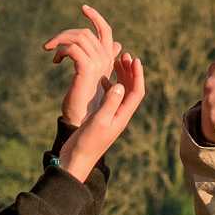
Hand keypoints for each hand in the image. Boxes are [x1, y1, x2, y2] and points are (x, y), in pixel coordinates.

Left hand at [44, 5, 125, 127]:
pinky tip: (55, 61)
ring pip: (79, 38)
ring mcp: (98, 64)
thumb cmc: (83, 97)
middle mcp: (106, 59)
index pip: (106, 31)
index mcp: (107, 58)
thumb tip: (117, 44)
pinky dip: (61, 51)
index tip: (84, 7)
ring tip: (50, 51)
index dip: (96, 17)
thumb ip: (103, 58)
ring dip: (60, 41)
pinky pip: (72, 49)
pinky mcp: (87, 70)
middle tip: (50, 44)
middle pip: (86, 32)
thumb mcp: (94, 74)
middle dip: (66, 33)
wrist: (80, 117)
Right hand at [54, 48, 144, 181]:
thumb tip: (120, 85)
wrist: (77, 159)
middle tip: (124, 55)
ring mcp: (111, 116)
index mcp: (122, 116)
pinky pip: (110, 97)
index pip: (136, 92)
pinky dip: (109, 84)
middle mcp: (119, 115)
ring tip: (116, 62)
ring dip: (121, 76)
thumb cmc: (87, 142)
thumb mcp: (100, 121)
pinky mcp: (101, 117)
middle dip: (130, 72)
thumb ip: (110, 103)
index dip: (138, 75)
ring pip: (121, 92)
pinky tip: (102, 78)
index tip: (135, 59)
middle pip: (131, 90)